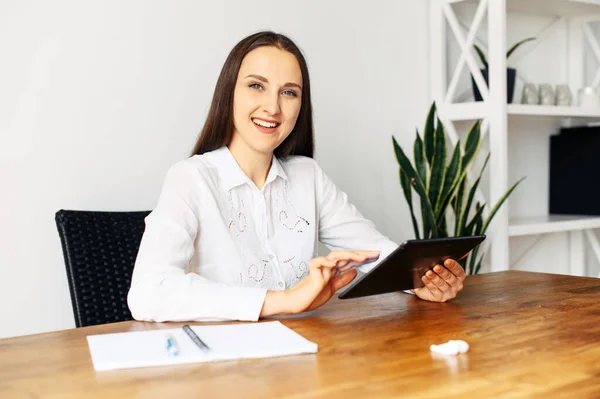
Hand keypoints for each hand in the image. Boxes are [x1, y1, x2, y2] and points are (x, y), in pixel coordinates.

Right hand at [260, 250, 378, 316]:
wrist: (295, 303)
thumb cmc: (310, 295)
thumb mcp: (332, 288)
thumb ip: (342, 280)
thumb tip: (355, 271)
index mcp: (332, 270)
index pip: (349, 260)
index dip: (361, 257)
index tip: (374, 256)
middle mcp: (327, 267)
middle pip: (344, 255)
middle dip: (360, 253)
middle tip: (374, 253)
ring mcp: (319, 269)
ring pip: (334, 256)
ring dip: (349, 255)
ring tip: (361, 257)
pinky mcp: (312, 274)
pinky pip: (317, 262)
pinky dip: (325, 261)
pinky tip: (333, 263)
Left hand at [412, 258, 465, 301]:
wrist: (426, 287)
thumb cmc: (435, 274)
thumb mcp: (440, 268)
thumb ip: (442, 262)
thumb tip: (437, 256)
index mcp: (459, 276)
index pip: (459, 271)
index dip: (453, 266)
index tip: (447, 260)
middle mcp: (456, 285)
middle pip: (450, 278)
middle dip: (443, 272)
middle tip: (436, 267)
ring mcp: (449, 293)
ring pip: (442, 284)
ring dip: (435, 278)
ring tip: (428, 272)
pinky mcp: (440, 298)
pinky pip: (434, 290)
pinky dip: (429, 283)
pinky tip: (425, 278)